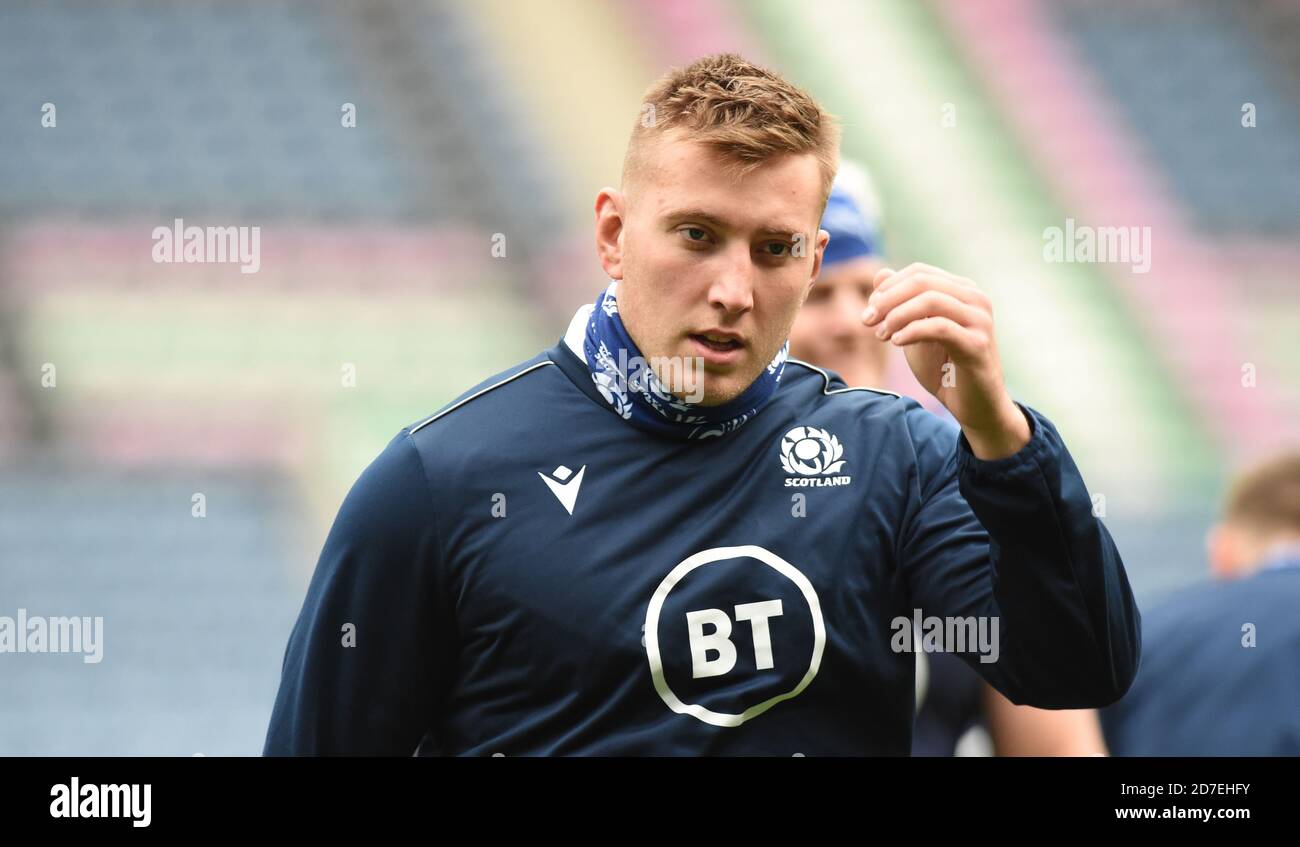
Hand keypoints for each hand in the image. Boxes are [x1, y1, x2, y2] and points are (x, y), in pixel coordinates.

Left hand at [862, 263, 1029, 459]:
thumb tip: (880, 273)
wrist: (972, 405)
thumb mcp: (915, 331)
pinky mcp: (978, 344)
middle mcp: (975, 299)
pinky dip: (912, 332)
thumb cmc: (944, 368)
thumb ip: (900, 303)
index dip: (888, 287)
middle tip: (867, 320)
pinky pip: (939, 327)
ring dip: (897, 316)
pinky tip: (895, 342)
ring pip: (930, 301)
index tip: (869, 309)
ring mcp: (979, 320)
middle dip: (888, 299)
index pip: (919, 272)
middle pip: (922, 282)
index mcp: (962, 290)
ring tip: (880, 335)